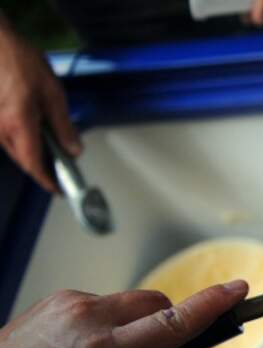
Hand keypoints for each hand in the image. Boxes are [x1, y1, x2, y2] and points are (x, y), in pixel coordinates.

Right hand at [0, 18, 80, 193]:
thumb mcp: (53, 93)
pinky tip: (34, 132)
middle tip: (61, 170)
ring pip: (14, 148)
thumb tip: (74, 149)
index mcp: (19, 125)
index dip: (46, 181)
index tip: (58, 190)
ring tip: (51, 151)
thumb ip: (63, 125)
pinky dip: (22, 140)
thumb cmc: (21, 62)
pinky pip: (6, 136)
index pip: (33, 164)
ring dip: (31, 153)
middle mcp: (1, 129)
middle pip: (23, 159)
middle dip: (41, 168)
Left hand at [0, 282, 247, 347]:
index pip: (173, 323)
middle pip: (159, 305)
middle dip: (172, 326)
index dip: (213, 305)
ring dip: (142, 325)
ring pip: (135, 302)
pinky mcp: (61, 298)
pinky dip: (115, 323)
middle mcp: (89, 319)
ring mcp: (72, 303)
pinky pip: (108, 304)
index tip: (241, 289)